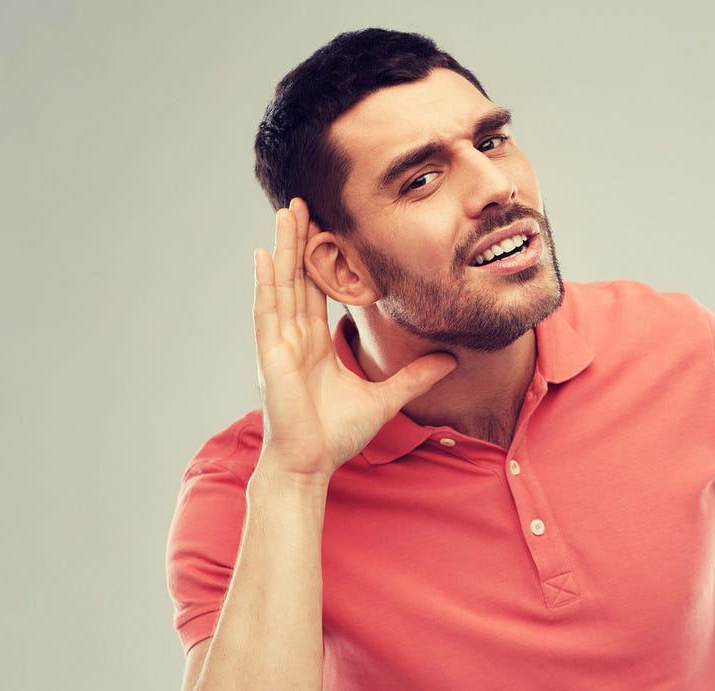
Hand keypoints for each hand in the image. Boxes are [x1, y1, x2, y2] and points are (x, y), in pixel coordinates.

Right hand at [251, 198, 456, 478]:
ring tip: (285, 211)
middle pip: (298, 278)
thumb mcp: (386, 397)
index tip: (329, 229)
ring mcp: (280, 344)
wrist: (311, 465)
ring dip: (284, 247)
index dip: (321, 260)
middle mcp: (295, 338)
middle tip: (303, 202)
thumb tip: (451, 359)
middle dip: (300, 240)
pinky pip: (267, 311)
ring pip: (282, 284)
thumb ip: (415, 376)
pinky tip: (264, 254)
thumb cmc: (337, 436)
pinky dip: (265, 282)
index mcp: (315, 345)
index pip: (318, 291)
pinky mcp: (271, 355)